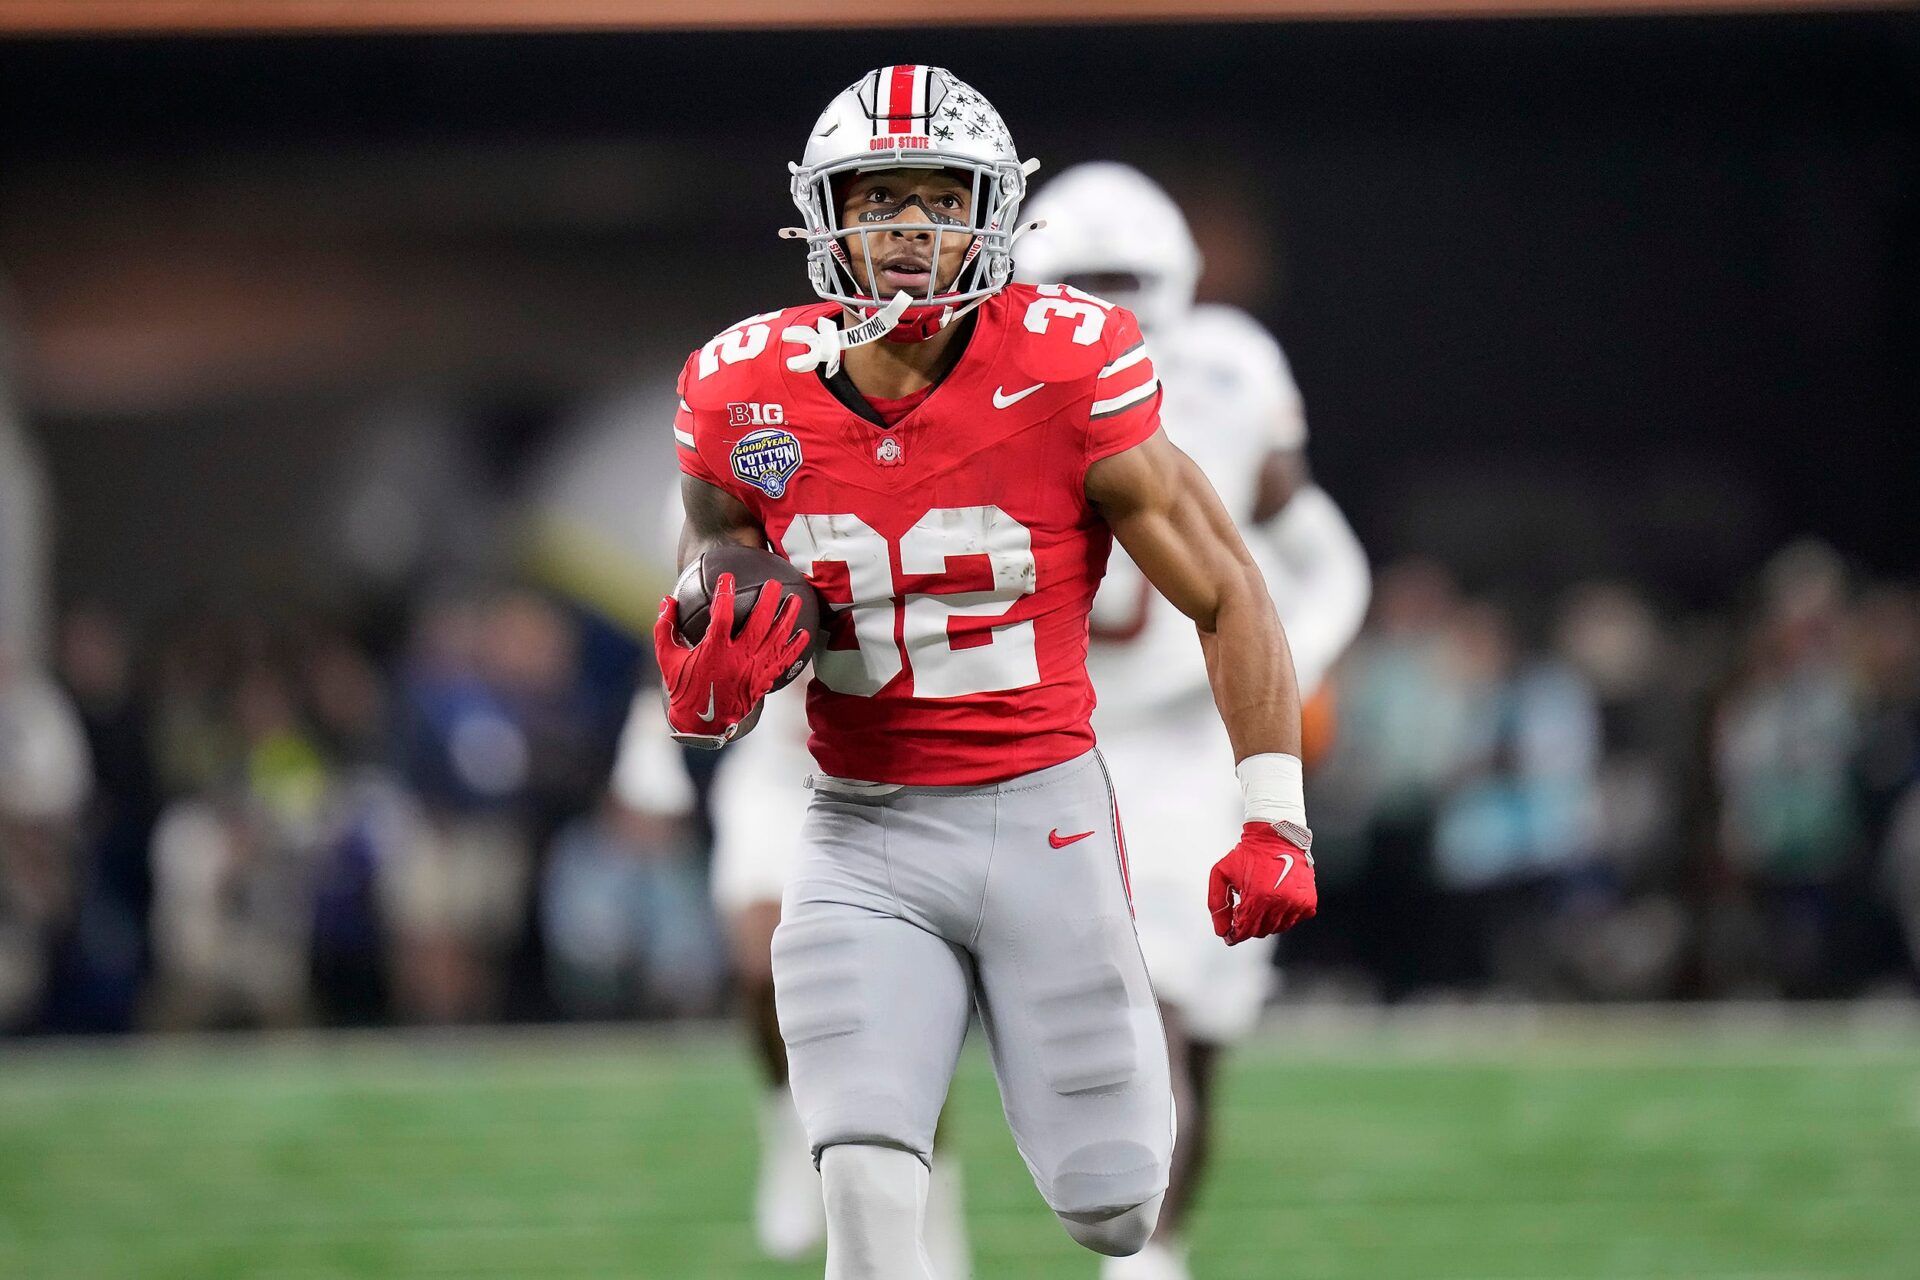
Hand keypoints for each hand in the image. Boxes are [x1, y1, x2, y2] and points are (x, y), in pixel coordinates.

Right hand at [653, 573, 809, 747]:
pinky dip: (795, 647)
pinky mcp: (763, 681)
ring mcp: (753, 670)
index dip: (725, 594)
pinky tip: (804, 634)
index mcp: (714, 651)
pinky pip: (784, 661)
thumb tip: (666, 601)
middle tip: (773, 583)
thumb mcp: (668, 659)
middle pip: (759, 623)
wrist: (702, 724)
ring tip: (795, 600)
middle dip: (768, 600)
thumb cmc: (684, 689)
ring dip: (787, 618)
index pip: (723, 615)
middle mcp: (738, 659)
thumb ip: (665, 628)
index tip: (728, 577)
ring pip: (776, 639)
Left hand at [1208, 820, 1315, 944]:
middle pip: (1261, 931)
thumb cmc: (1247, 854)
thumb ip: (1217, 904)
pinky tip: (1276, 902)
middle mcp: (1279, 902)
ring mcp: (1296, 903)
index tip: (1230, 934)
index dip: (1234, 935)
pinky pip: (1295, 920)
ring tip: (1259, 904)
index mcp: (1257, 898)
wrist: (1275, 837)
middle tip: (1243, 915)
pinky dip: (1284, 916)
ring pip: (1278, 928)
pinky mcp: (1308, 901)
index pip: (1244, 931)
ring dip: (1266, 922)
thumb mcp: (1221, 874)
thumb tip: (1222, 931)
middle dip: (1249, 927)